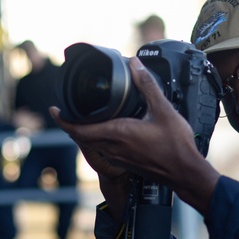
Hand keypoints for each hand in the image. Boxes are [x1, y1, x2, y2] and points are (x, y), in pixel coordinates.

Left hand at [50, 56, 219, 214]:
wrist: (184, 173)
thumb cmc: (175, 146)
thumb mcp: (163, 109)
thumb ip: (147, 85)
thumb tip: (135, 65)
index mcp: (117, 133)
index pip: (77, 129)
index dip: (62, 119)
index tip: (54, 109)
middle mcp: (112, 147)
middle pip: (81, 136)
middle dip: (72, 122)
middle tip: (68, 107)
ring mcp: (118, 157)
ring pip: (92, 143)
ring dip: (85, 130)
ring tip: (87, 115)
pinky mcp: (125, 162)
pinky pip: (104, 148)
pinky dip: (99, 137)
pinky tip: (110, 129)